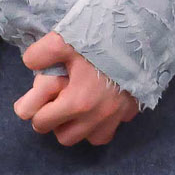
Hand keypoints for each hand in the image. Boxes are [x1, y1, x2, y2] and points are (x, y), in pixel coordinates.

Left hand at [15, 32, 139, 146]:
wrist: (144, 36)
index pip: (41, 123)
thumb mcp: (65, 39)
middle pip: (65, 137)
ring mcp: (117, 116)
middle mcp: (97, 116)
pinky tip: (102, 105)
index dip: (35, 110)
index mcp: (77, 102)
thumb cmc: (103, 38)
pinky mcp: (132, 111)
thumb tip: (30, 64)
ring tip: (80, 106)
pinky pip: (113, 128)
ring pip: (90, 138)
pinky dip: (104, 123)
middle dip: (57, 123)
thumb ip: (41, 54)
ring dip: (81, 127)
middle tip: (59, 101)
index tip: (41, 96)